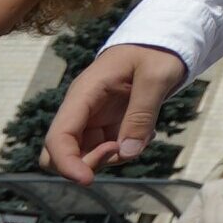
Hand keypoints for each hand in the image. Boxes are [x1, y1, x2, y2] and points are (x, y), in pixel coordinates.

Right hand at [47, 44, 189, 179]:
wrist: (164, 42)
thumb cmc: (158, 52)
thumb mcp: (157, 77)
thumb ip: (142, 114)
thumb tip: (126, 153)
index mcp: (84, 93)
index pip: (58, 137)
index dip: (66, 163)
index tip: (88, 180)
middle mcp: (81, 109)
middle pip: (58, 153)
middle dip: (85, 164)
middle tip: (122, 150)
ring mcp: (92, 119)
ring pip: (83, 157)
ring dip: (111, 158)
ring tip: (145, 134)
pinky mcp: (107, 125)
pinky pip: (105, 152)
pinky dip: (124, 152)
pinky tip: (147, 133)